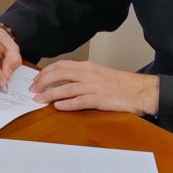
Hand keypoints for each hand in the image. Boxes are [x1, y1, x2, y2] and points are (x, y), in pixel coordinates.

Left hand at [29, 60, 159, 115]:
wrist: (139, 90)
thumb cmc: (119, 84)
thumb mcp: (98, 74)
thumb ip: (81, 76)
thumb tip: (62, 83)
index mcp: (87, 67)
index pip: (61, 65)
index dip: (46, 72)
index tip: (36, 79)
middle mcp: (88, 74)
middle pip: (60, 74)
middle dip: (43, 82)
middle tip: (33, 90)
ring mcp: (94, 87)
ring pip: (67, 88)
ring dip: (50, 94)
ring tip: (39, 100)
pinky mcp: (100, 99)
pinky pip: (80, 101)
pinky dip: (68, 104)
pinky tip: (58, 106)